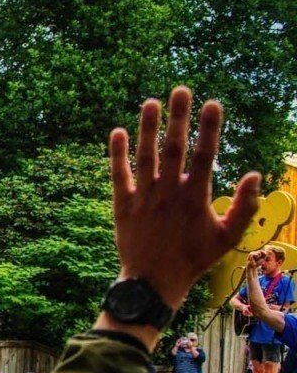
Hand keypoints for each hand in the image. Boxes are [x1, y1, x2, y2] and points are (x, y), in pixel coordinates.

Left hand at [108, 86, 261, 310]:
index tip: (212, 103)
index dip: (209, 128)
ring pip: (145, 156)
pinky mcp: (122, 206)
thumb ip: (245, 207)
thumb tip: (256, 175)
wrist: (153, 282)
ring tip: (150, 102)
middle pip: (174, 148)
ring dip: (147, 128)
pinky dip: (116, 154)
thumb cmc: (194, 259)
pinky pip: (119, 175)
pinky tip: (116, 132)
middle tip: (180, 90)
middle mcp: (168, 193)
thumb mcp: (227, 238)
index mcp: (196, 197)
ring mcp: (144, 198)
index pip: (205, 155)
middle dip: (178, 117)